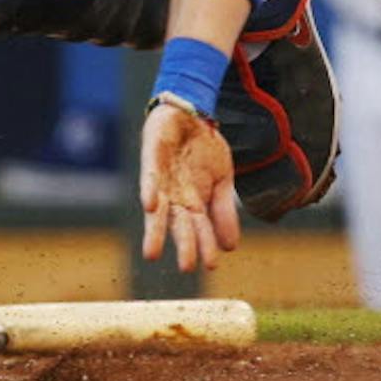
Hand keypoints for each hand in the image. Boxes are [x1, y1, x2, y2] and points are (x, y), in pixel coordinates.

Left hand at [139, 101, 240, 272]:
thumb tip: (231, 248)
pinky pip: (149, 177)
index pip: (200, 228)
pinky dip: (149, 190)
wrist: (191, 113)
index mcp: (194, 202)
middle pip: (178, 224)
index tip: (211, 265)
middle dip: (183, 244)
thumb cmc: (204, 149)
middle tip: (186, 267)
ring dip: (155, 231)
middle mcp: (175, 196)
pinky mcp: (152, 159)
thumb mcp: (222, 179)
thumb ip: (223, 211)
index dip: (205, 245)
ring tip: (152, 253)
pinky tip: (151, 205)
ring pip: (157, 210)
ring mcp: (162, 179)